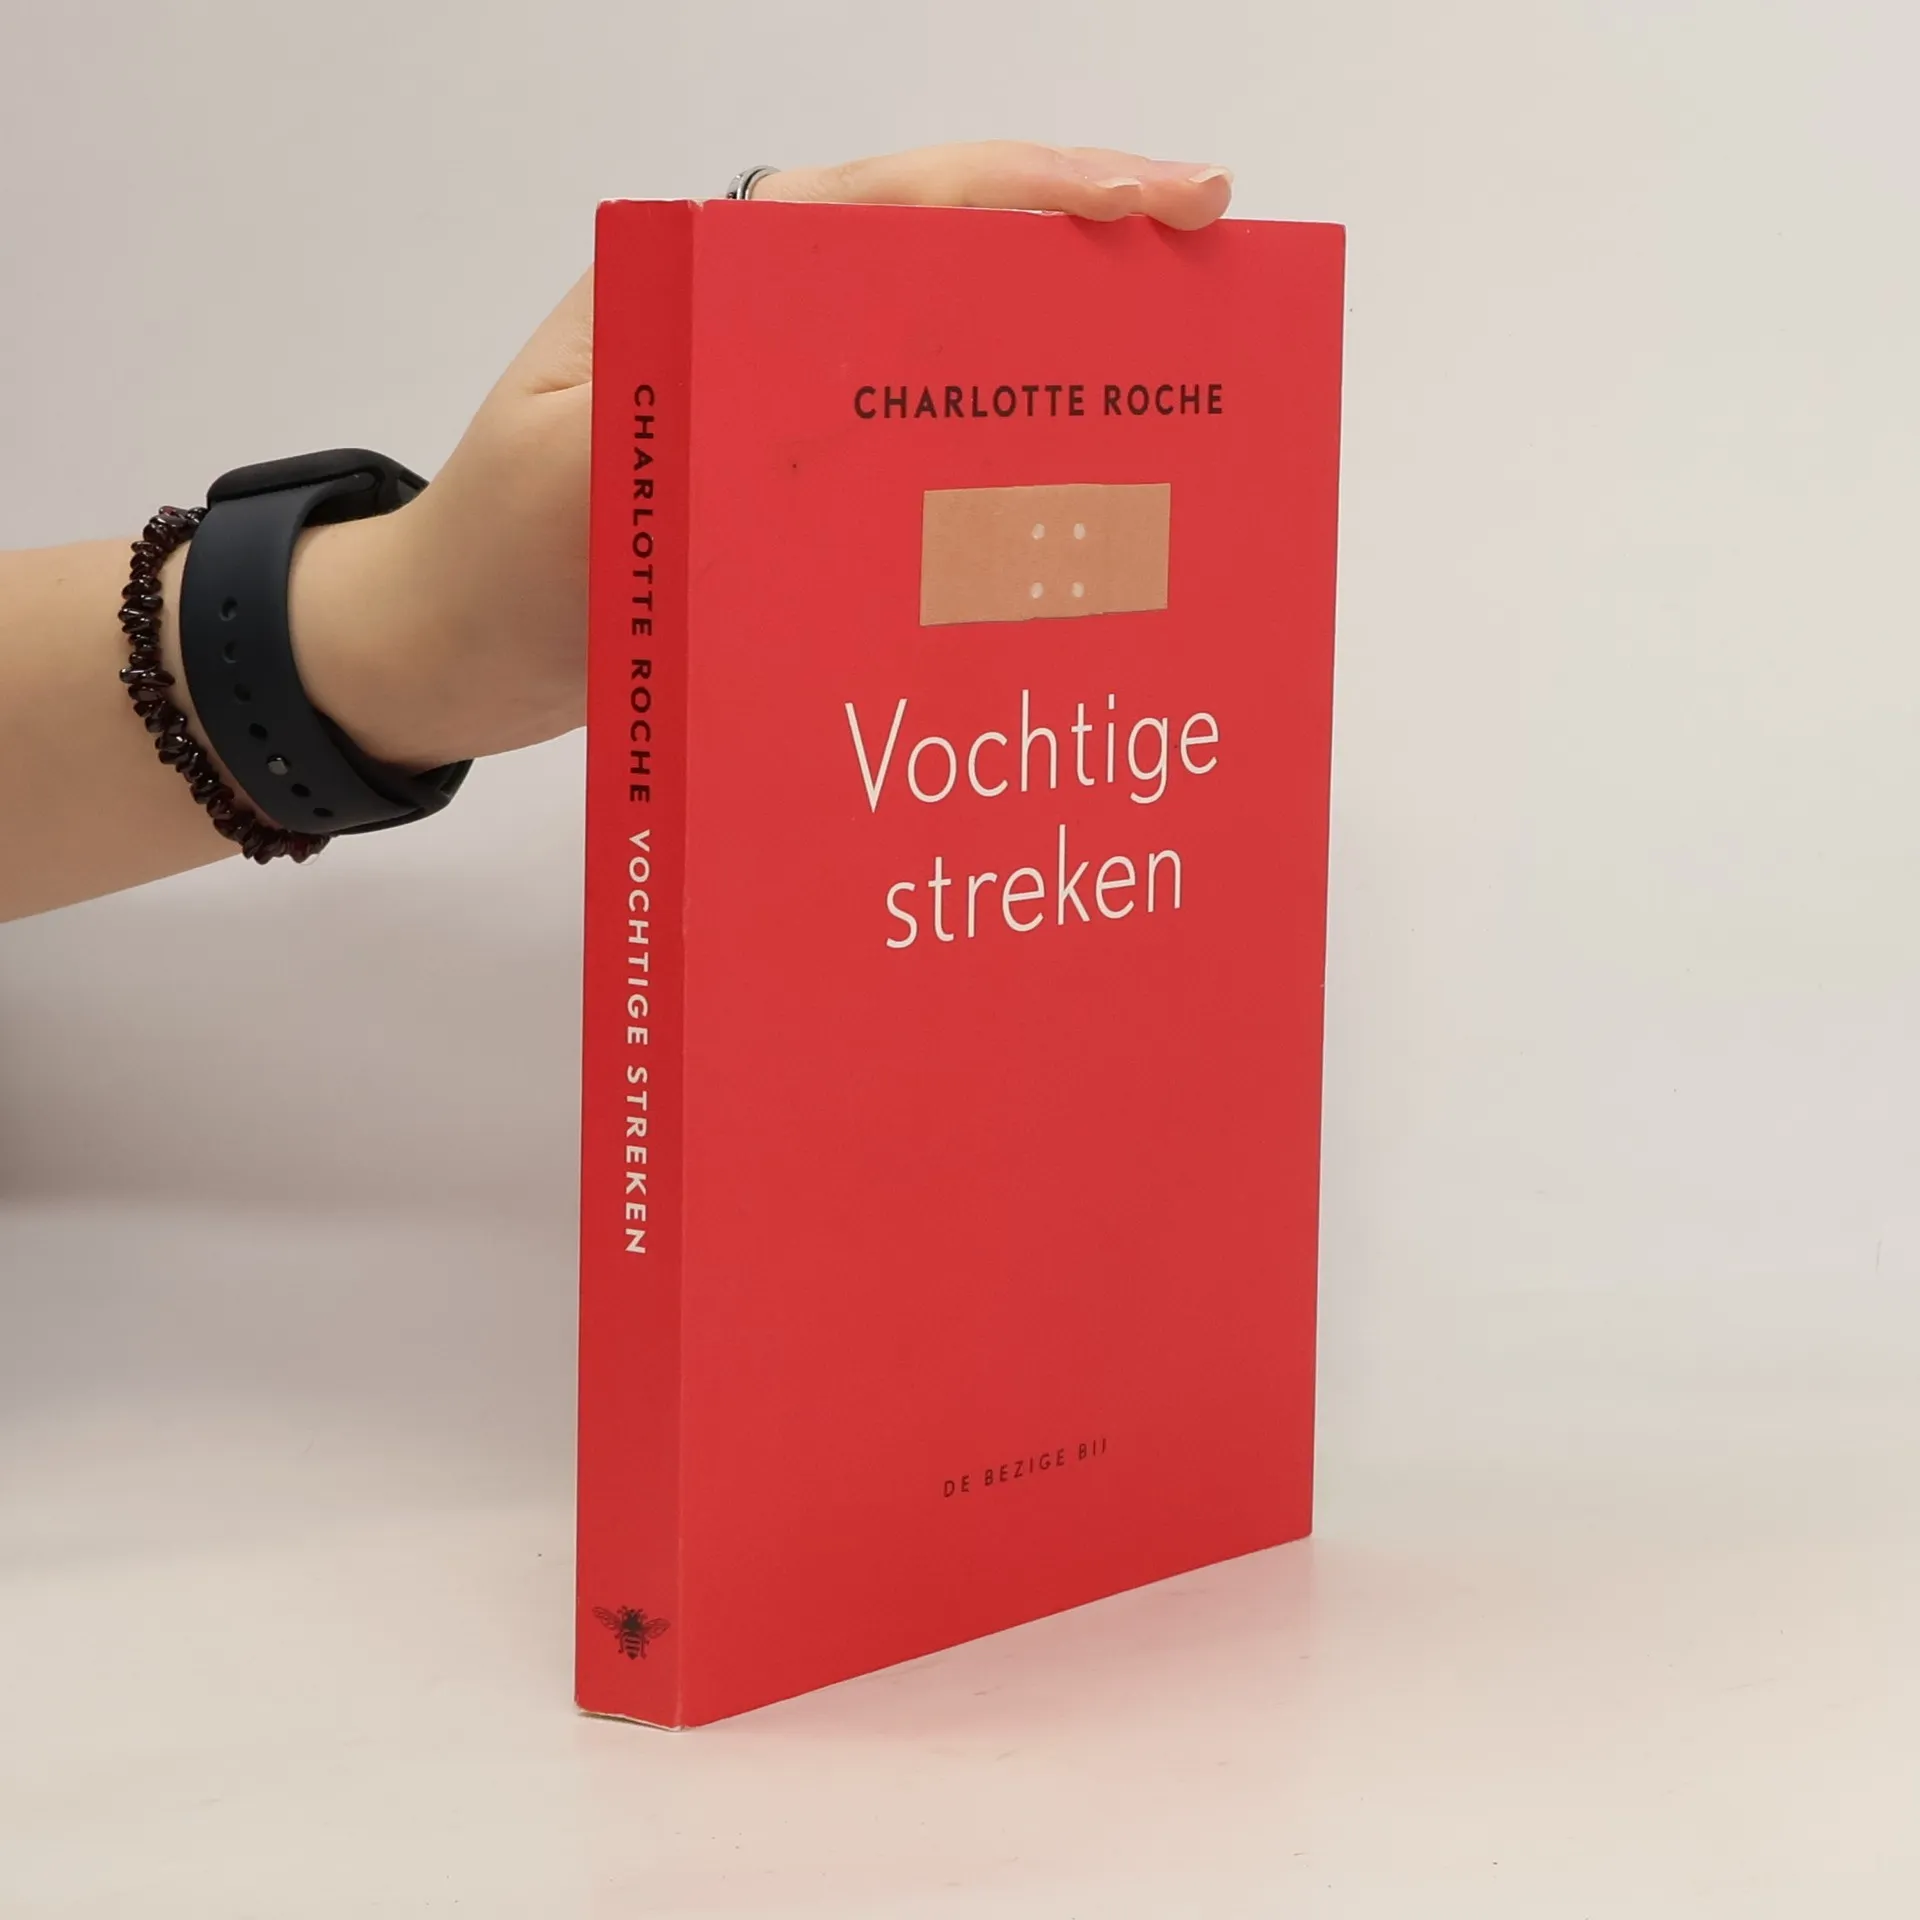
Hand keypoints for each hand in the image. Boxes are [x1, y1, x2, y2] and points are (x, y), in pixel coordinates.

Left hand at [287, 142, 1234, 771]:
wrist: (445, 649)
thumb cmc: (495, 567)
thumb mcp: (578, 486)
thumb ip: (693, 416)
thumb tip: (852, 376)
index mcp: (707, 280)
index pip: (901, 203)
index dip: (1047, 194)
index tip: (1176, 203)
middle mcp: (756, 317)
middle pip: (944, 255)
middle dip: (1079, 257)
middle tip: (1210, 284)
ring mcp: (776, 394)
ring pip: (939, 341)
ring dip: (1047, 352)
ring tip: (1166, 381)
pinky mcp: (785, 473)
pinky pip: (910, 436)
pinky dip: (990, 447)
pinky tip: (1057, 491)